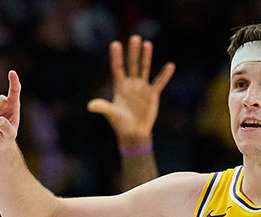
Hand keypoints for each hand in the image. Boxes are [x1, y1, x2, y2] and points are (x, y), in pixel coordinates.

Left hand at [87, 35, 174, 149]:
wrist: (133, 134)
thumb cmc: (120, 124)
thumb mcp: (111, 114)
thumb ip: (102, 107)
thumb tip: (90, 106)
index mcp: (119, 87)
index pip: (117, 69)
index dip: (116, 57)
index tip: (115, 44)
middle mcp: (131, 84)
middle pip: (132, 64)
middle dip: (133, 52)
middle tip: (134, 37)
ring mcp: (142, 88)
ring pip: (144, 69)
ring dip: (146, 57)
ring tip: (147, 43)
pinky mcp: (152, 94)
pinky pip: (159, 82)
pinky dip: (165, 75)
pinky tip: (170, 65)